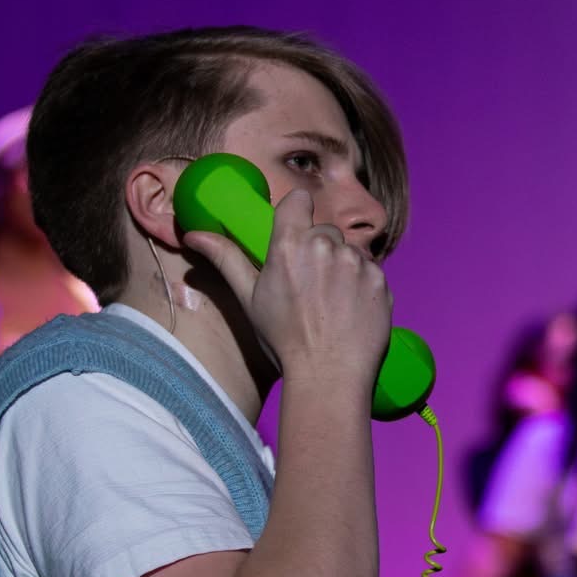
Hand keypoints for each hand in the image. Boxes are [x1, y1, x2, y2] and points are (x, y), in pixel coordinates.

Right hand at [184, 188, 391, 399]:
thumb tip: (194, 234)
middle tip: (310, 285)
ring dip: (342, 267)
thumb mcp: (249, 300)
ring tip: (331, 302)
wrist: (329, 377)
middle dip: (318, 249)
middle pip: (324, 231)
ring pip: (348, 251)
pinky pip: (370, 270)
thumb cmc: (284, 341)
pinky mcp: (381, 279)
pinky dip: (362, 285)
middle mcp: (327, 245)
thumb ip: (227, 259)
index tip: (295, 232)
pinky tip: (351, 310)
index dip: (297, 213)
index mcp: (290, 245)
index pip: (299, 200)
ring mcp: (357, 262)